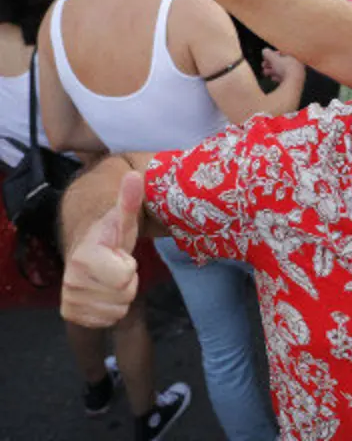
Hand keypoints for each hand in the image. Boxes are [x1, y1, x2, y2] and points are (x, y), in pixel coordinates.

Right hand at [60, 172, 144, 327]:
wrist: (87, 250)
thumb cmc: (110, 235)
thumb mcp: (123, 217)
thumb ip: (129, 199)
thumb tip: (135, 176)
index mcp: (84, 257)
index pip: (125, 278)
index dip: (129, 267)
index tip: (119, 255)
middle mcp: (72, 280)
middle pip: (124, 296)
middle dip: (127, 282)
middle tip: (116, 267)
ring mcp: (70, 299)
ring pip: (117, 311)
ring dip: (120, 297)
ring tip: (110, 278)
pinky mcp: (72, 314)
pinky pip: (106, 322)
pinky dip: (110, 310)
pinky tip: (103, 293)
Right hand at [263, 49, 304, 85]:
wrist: (294, 82)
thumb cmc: (285, 68)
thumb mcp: (274, 59)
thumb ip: (268, 54)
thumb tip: (265, 50)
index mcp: (294, 57)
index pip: (282, 54)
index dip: (272, 56)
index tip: (265, 59)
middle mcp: (297, 64)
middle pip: (281, 63)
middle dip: (271, 64)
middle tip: (263, 66)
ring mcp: (297, 73)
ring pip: (283, 71)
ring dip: (272, 71)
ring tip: (265, 73)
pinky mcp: (295, 82)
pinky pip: (285, 78)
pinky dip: (278, 77)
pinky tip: (273, 78)